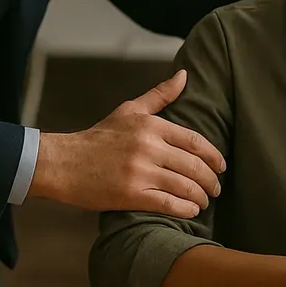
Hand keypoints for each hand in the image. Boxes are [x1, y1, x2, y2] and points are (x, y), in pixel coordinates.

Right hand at [28, 70, 226, 217]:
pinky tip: (191, 211)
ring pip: (185, 186)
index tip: (221, 167)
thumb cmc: (98, 137)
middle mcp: (148, 147)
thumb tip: (184, 75)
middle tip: (216, 189)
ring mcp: (140, 171)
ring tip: (204, 202)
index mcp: (151, 126)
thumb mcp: (129, 110)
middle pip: (194, 166)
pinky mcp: (131, 194)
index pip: (195, 141)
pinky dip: (185, 210)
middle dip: (211, 181)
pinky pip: (168, 204)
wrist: (64, 163)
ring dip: (201, 197)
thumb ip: (159, 95)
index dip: (214, 156)